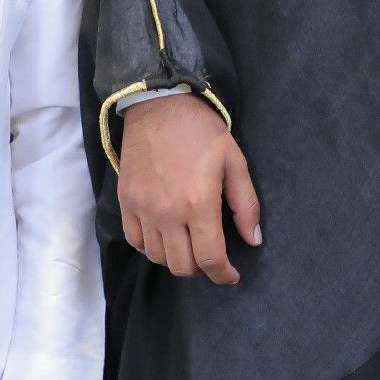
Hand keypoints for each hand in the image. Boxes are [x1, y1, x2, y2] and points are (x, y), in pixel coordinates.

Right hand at [117, 93, 261, 283]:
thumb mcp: (234, 161)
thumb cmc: (201, 131)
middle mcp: (167, 213)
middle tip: (211, 256)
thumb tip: (254, 240)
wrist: (159, 105)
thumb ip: (245, 204)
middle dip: (202, 269)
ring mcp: (143, 209)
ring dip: (176, 259)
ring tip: (189, 245)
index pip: (210, 259)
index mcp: (199, 204)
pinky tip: (165, 237)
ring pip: (158, 258)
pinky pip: (135, 241)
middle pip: (182, 266)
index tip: (231, 275)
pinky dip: (151, 248)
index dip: (224, 274)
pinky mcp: (126, 202)